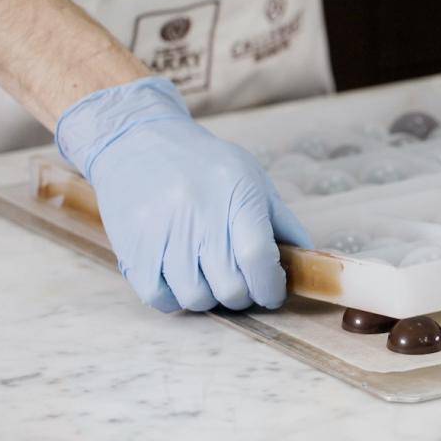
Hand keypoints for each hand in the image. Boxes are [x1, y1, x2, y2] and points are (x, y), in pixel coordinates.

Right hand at [56, 77, 310, 312]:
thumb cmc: (204, 164)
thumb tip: (307, 259)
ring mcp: (162, 233)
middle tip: (244, 285)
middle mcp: (198, 214)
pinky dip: (176, 299)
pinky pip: (160, 298)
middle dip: (245, 296)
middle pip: (230, 286)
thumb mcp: (251, 178)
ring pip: (196, 298)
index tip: (274, 293)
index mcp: (236, 194)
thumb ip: (281, 220)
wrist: (137, 141)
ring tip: (211, 278)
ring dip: (210, 299)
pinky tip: (182, 280)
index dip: (271, 286)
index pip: (258, 256)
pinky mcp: (133, 248)